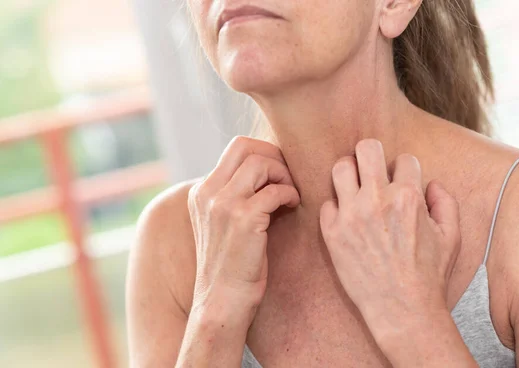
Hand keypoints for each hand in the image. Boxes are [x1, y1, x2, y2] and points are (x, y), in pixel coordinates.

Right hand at [187, 136, 299, 312]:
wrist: (221, 304)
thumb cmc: (230, 267)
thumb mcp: (223, 225)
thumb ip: (235, 197)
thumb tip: (266, 174)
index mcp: (201, 192)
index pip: (236, 148)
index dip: (265, 153)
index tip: (279, 173)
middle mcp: (208, 193)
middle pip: (246, 146)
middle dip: (275, 156)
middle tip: (288, 178)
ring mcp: (223, 205)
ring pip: (261, 163)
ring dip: (283, 175)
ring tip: (289, 195)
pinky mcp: (242, 220)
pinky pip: (275, 191)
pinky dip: (289, 195)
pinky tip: (291, 208)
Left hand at [319, 139, 460, 340]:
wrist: (402, 310)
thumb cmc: (429, 276)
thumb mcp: (452, 237)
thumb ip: (446, 202)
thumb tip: (431, 183)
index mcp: (408, 197)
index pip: (403, 159)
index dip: (405, 170)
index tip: (402, 183)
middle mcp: (377, 200)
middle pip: (366, 148)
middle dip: (372, 155)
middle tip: (373, 170)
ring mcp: (351, 215)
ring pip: (340, 167)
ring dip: (350, 174)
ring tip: (355, 187)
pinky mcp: (332, 232)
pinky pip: (326, 203)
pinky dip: (336, 207)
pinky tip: (347, 219)